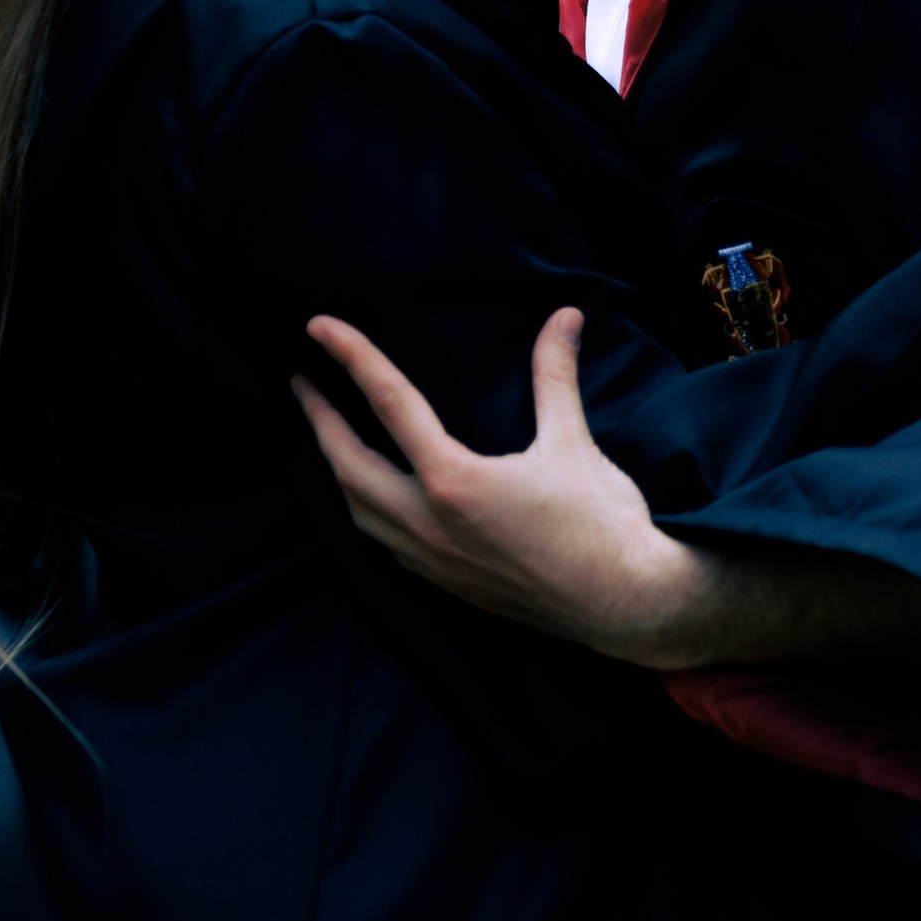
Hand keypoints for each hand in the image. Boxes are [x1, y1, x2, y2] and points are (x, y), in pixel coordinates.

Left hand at [297, 310, 920, 670]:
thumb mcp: (572, 441)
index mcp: (454, 482)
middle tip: (299, 385)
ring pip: (358, 514)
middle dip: (319, 423)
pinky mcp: (447, 587)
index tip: (318, 329)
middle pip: (348, 468)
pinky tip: (372, 501)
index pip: (389, 405)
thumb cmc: (600, 521)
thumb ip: (555, 376)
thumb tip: (565, 315)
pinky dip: (363, 512)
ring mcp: (433, 563)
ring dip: (334, 472)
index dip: (351, 360)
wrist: (621, 605)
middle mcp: (430, 525)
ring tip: (327, 438)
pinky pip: (383, 545)